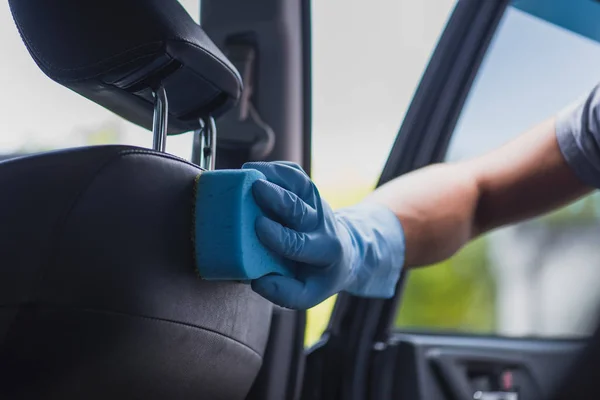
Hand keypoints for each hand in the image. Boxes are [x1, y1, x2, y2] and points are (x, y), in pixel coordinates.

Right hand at [243, 161, 404, 309]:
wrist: (343, 250)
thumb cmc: (318, 273)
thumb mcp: (308, 294)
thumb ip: (284, 294)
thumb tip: (258, 282)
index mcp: (323, 250)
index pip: (299, 243)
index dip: (279, 235)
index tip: (259, 226)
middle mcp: (320, 223)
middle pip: (299, 207)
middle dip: (278, 198)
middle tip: (256, 189)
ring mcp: (315, 202)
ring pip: (300, 182)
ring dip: (276, 174)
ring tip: (250, 171)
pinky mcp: (308, 190)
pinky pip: (295, 173)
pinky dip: (276, 168)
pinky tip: (256, 170)